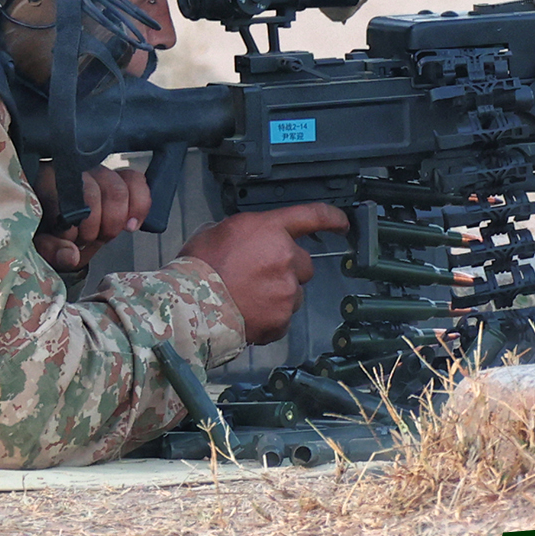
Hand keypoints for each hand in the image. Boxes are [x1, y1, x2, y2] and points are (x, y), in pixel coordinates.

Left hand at [36, 164, 150, 271]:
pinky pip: (137, 182)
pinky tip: (131, 224)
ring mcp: (100, 172)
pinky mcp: (121, 177)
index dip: (70, 227)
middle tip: (86, 241)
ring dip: (114, 222)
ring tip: (104, 235)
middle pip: (93, 195)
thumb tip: (70, 255)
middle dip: (92, 228)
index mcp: (50, 181)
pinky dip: (139, 207)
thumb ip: (52, 249)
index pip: (65, 197)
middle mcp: (76, 171)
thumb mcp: (43, 243)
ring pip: (118, 191)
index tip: (68, 240)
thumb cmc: (52, 230)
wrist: (66, 227)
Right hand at [178, 202, 346, 342]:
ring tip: (248, 299)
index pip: (312, 216)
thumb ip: (242, 234)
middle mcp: (286, 258)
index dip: (331, 219)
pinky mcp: (282, 319)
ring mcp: (287, 291)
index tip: (342, 224)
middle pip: (304, 264)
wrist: (192, 305)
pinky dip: (269, 318)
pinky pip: (282, 318)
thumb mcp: (215, 232)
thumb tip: (247, 242)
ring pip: (294, 293)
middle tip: (259, 277)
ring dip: (278, 295)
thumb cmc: (198, 266)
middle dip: (288, 270)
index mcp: (270, 230)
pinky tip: (247, 315)